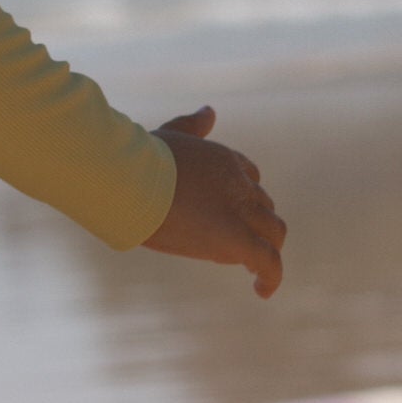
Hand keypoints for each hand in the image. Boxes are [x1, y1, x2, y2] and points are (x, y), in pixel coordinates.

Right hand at [144, 105, 286, 298]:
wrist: (128, 179)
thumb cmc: (137, 158)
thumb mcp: (169, 134)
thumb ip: (192, 125)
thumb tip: (210, 111)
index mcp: (224, 159)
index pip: (250, 178)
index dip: (245, 196)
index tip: (233, 211)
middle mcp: (239, 184)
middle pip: (264, 207)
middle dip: (258, 224)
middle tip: (246, 245)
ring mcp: (239, 210)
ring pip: (273, 232)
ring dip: (267, 248)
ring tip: (256, 269)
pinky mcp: (235, 237)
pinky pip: (267, 261)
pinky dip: (271, 276)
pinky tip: (263, 291)